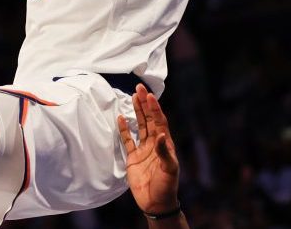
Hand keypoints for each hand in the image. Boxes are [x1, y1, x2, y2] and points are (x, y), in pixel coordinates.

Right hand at [117, 84, 179, 215]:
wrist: (155, 203)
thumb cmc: (166, 187)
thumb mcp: (169, 169)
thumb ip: (164, 151)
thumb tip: (160, 135)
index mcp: (165, 144)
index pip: (160, 121)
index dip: (155, 108)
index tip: (150, 96)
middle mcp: (154, 144)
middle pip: (149, 120)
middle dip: (145, 104)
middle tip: (139, 88)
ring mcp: (143, 150)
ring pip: (139, 126)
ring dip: (136, 112)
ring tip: (133, 97)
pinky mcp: (133, 158)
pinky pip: (128, 140)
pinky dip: (124, 129)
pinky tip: (120, 118)